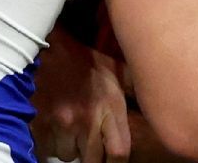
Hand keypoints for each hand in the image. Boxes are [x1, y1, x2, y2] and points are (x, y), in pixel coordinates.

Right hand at [31, 32, 129, 162]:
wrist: (48, 46)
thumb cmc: (85, 60)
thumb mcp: (116, 71)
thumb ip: (135, 90)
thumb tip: (158, 102)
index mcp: (109, 107)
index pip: (119, 153)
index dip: (116, 162)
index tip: (112, 159)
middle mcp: (86, 119)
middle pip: (92, 160)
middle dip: (92, 156)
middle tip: (89, 144)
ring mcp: (61, 124)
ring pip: (67, 155)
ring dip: (70, 149)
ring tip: (70, 132)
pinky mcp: (39, 123)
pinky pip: (46, 149)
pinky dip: (50, 144)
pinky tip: (54, 129)